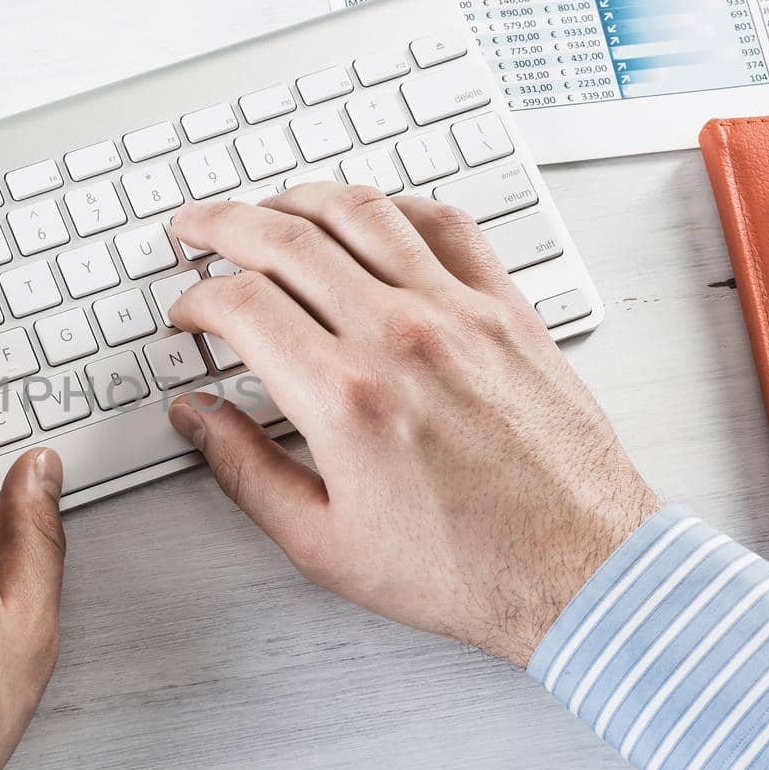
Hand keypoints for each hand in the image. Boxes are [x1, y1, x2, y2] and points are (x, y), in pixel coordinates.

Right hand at [165, 185, 661, 665]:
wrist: (580, 570)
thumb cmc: (465, 568)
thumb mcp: (323, 544)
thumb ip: (245, 471)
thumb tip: (199, 418)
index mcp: (344, 397)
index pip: (242, 304)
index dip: (196, 298)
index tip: (187, 313)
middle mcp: (399, 337)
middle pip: (286, 239)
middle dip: (221, 224)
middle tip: (192, 226)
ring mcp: (458, 314)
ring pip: (361, 212)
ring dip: (298, 198)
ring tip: (267, 208)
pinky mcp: (507, 310)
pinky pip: (445, 224)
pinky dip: (393, 205)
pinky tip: (369, 214)